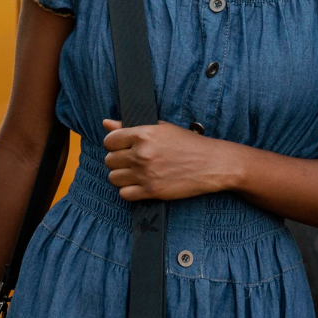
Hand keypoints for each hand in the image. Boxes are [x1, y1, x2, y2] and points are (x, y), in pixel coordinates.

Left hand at [102, 120, 238, 201]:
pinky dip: (129, 191)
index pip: (109, 140)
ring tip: (135, 173)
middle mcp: (142, 153)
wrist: (211, 163)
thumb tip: (106, 123)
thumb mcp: (160, 128)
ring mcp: (146, 173)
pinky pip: (124, 194)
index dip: (114, 144)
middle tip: (132, 161)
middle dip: (118, 161)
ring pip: (114, 178)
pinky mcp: (152, 191)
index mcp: (143, 134)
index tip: (122, 147)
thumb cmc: (187, 143)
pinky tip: (140, 185)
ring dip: (122, 176)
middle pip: (109, 160)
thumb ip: (130, 127)